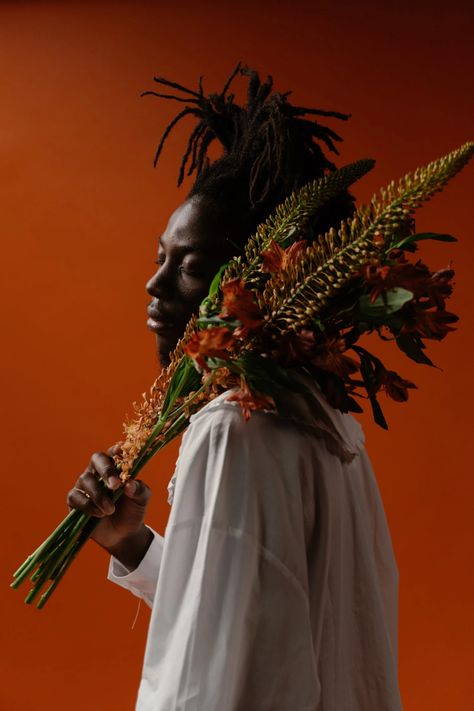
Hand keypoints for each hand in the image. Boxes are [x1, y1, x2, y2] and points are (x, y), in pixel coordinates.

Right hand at [66, 444, 153, 569]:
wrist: (124, 534)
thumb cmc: (133, 510)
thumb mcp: (142, 499)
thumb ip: (139, 490)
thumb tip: (129, 484)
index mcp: (116, 466)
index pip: (114, 452)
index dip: (116, 450)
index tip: (121, 451)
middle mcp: (98, 472)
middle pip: (96, 459)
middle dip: (106, 470)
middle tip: (115, 485)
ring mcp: (85, 485)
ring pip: (85, 479)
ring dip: (98, 494)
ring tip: (110, 510)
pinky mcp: (75, 500)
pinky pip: (75, 497)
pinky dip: (87, 505)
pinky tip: (98, 514)